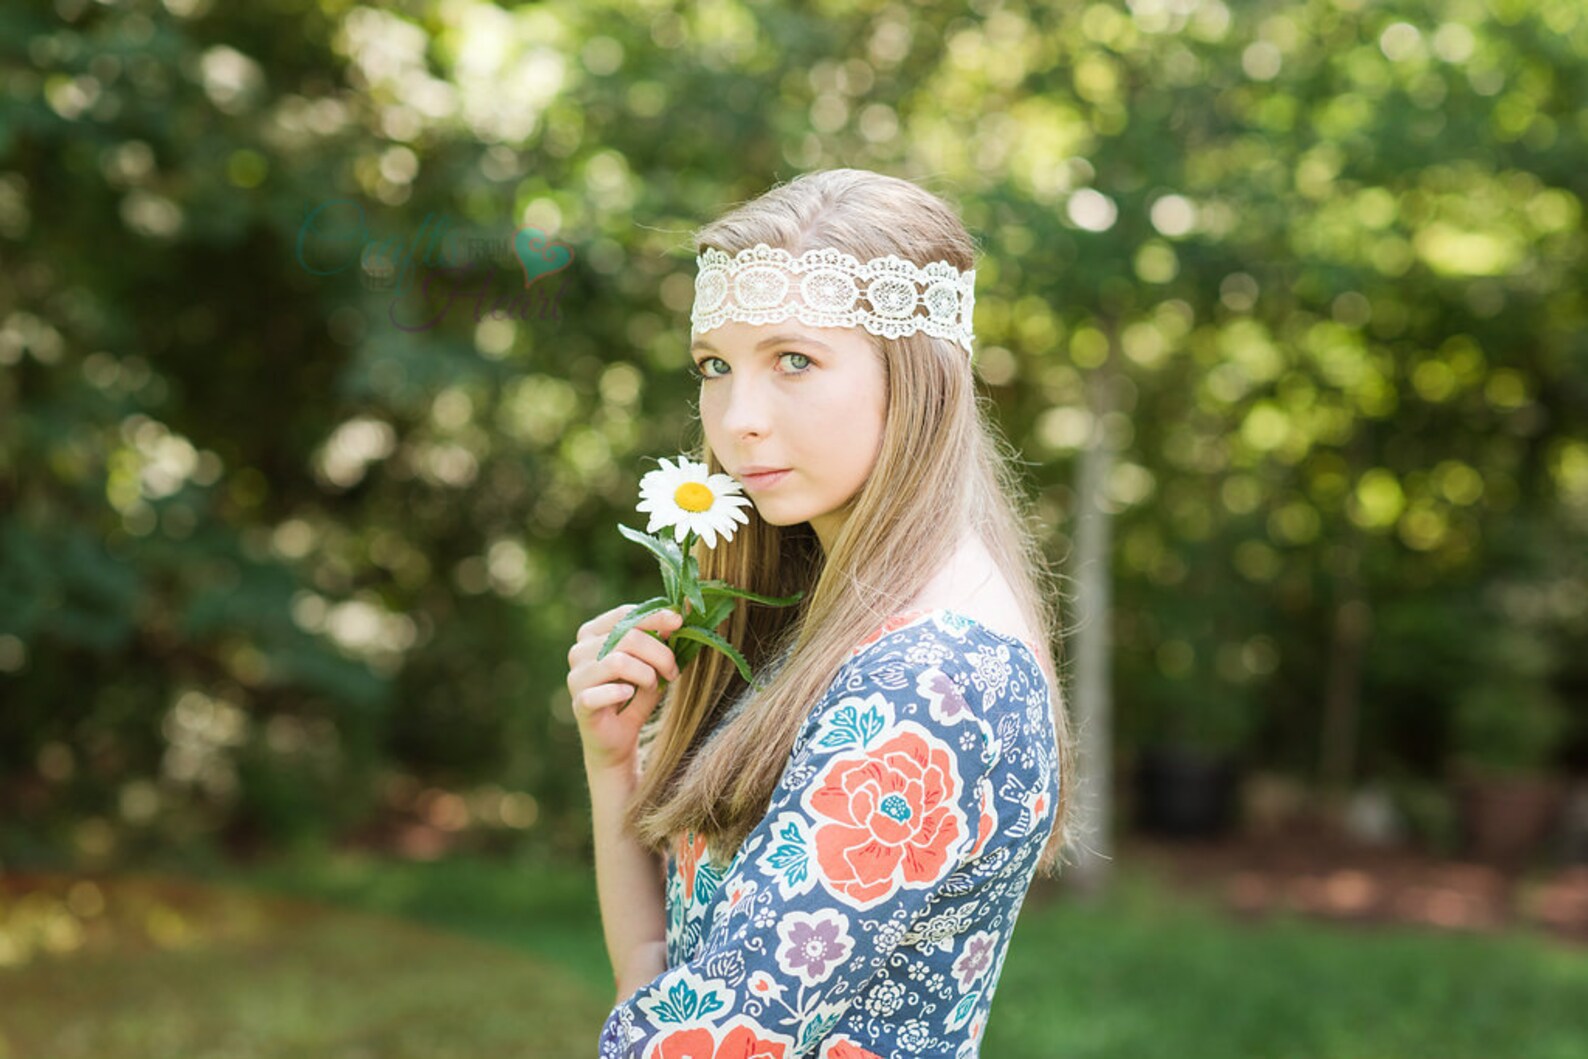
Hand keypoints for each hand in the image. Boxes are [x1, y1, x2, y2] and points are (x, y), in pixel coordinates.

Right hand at [567, 603, 683, 774]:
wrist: (618, 737)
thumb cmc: (635, 694)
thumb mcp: (653, 663)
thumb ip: (663, 639)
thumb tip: (683, 611)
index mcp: (593, 633)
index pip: (624, 615)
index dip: (654, 617)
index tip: (680, 623)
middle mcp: (579, 651)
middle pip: (627, 637)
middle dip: (659, 653)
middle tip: (674, 670)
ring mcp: (576, 677)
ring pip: (618, 662)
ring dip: (646, 674)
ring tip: (655, 685)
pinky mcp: (579, 704)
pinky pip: (600, 693)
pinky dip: (621, 692)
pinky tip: (629, 695)